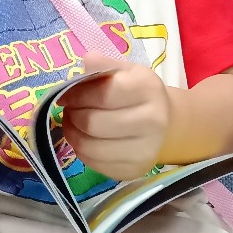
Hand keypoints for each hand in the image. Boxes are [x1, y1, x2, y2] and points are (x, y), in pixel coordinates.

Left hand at [61, 52, 171, 180]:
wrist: (166, 123)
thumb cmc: (138, 93)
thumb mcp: (125, 71)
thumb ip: (103, 64)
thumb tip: (87, 61)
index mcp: (148, 90)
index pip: (103, 94)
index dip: (77, 95)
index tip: (65, 94)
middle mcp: (152, 122)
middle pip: (93, 123)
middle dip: (73, 115)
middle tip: (70, 109)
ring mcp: (145, 150)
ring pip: (90, 147)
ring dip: (73, 134)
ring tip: (74, 123)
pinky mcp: (134, 170)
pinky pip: (94, 164)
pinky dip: (82, 151)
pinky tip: (85, 139)